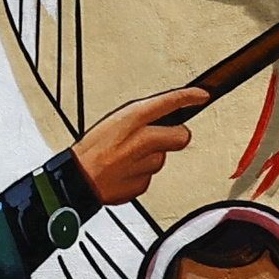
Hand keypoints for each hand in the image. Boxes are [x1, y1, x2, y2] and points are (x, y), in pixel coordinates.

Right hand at [73, 87, 207, 205]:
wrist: (76, 180)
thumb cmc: (90, 149)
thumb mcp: (113, 122)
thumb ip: (140, 120)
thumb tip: (162, 120)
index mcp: (131, 119)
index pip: (169, 102)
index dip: (189, 97)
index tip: (202, 95)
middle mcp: (141, 140)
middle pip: (181, 136)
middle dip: (175, 137)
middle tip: (159, 139)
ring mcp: (144, 164)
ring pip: (162, 158)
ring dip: (151, 157)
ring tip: (127, 158)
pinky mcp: (142, 183)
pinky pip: (150, 175)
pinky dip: (140, 173)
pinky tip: (124, 171)